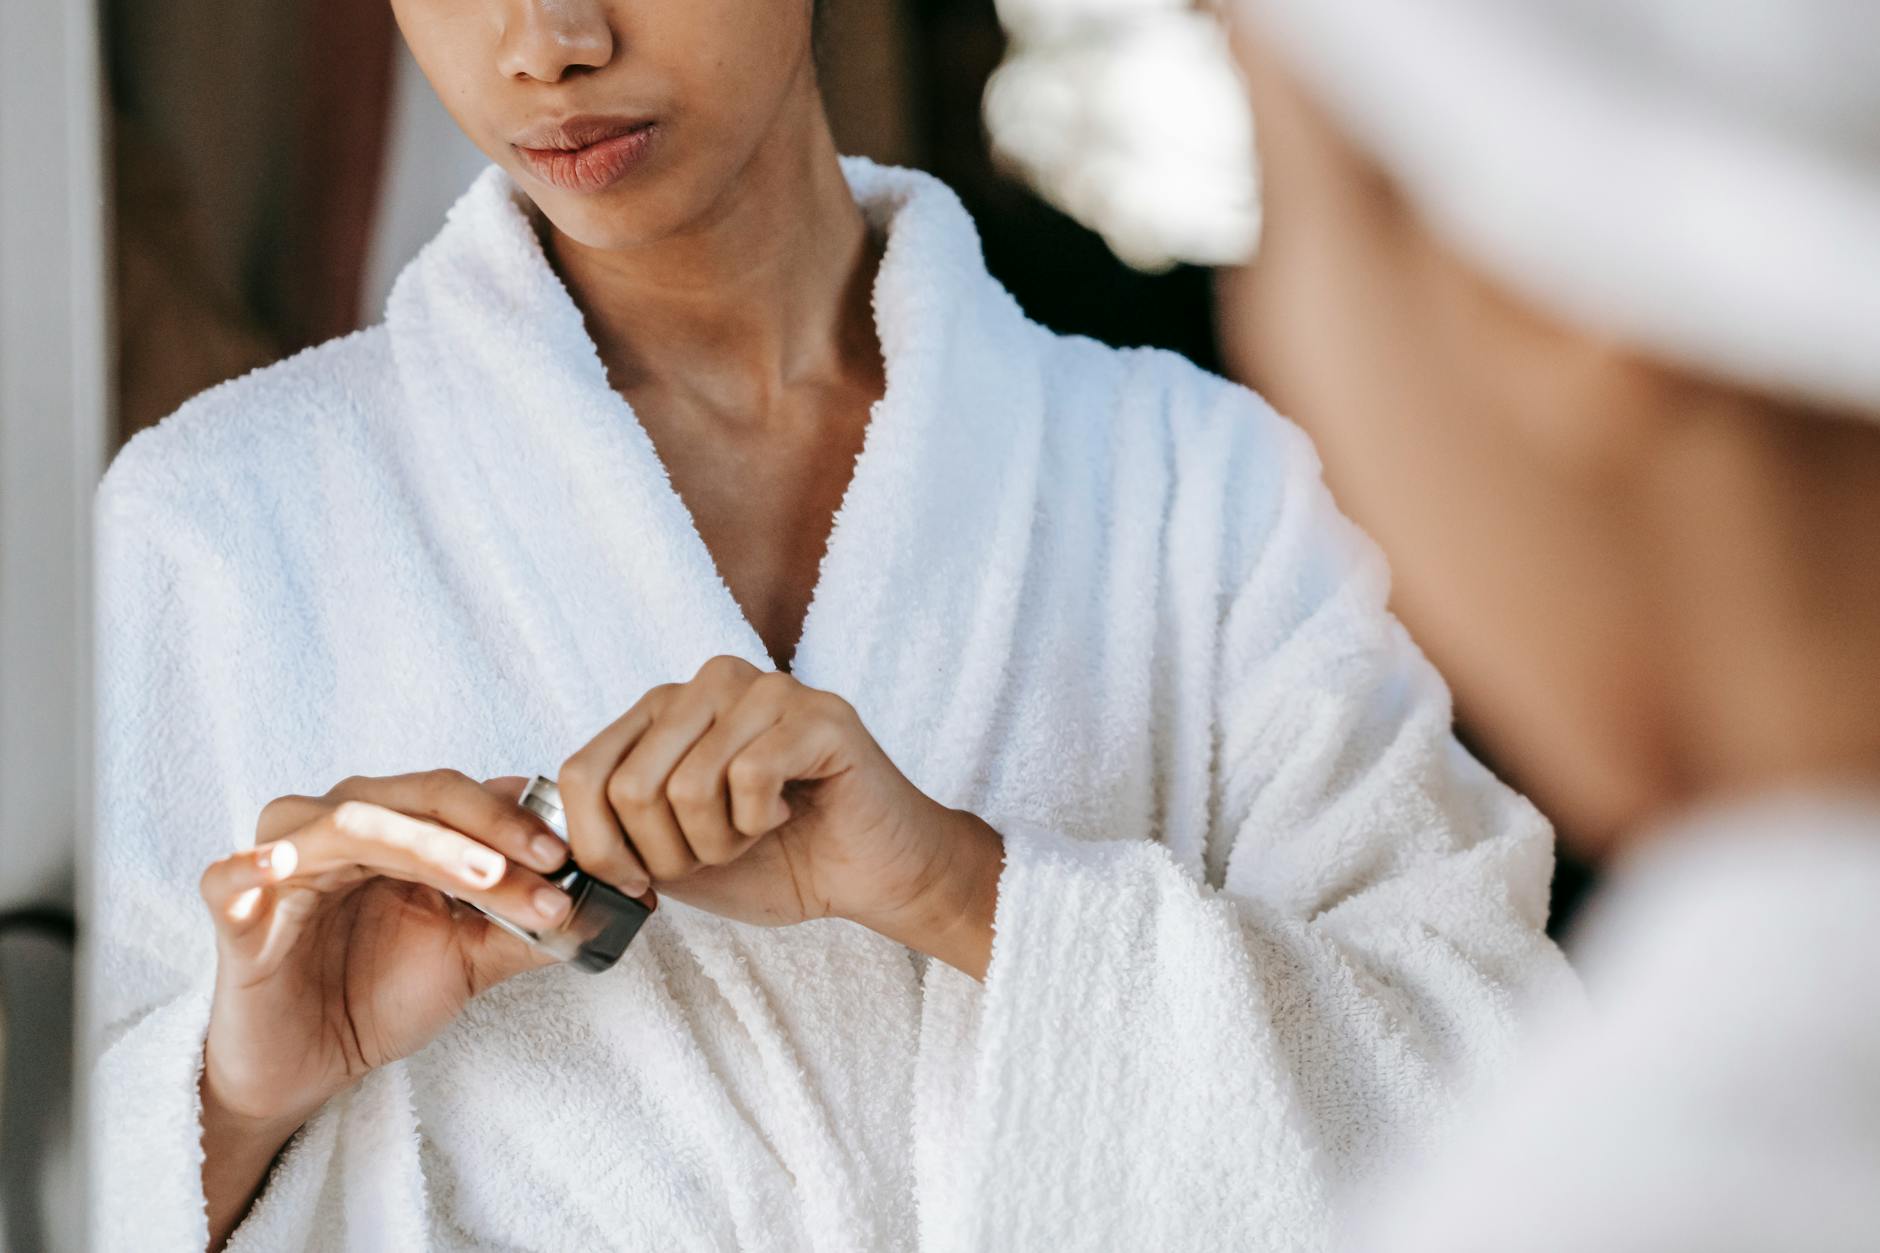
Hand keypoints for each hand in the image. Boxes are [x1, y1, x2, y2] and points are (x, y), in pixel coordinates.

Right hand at [199, 771, 574, 1129]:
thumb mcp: (469, 960)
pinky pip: (233, 873)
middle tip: (547, 863)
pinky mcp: (234, 908)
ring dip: (426, 846)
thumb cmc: (378, 995)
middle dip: (491, 829)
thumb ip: (525, 923)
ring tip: (483, 876)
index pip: (463, 799)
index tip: (575, 855)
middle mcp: (341, 826)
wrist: (306, 1068)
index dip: (520, 817)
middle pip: (418, 799)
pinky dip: (256, 863)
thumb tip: (607, 900)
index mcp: (396, 827)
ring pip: (353, 824)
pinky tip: (285, 866)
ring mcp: (284, 861)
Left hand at [557, 657, 1002, 973]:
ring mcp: (765, 689)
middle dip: (669, 854)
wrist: (872, 876)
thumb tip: (547, 846)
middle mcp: (708, 682)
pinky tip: (788, 815)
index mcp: (663, 709)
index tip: (640, 880)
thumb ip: (615, 834)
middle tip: (717, 855)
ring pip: (688, 787)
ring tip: (755, 833)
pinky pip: (749, 779)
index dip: (599, 848)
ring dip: (720, 842)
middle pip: (632, 787)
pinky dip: (762, 822)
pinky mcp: (818, 713)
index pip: (581, 772)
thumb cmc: (777, 862)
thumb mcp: (671, 853)